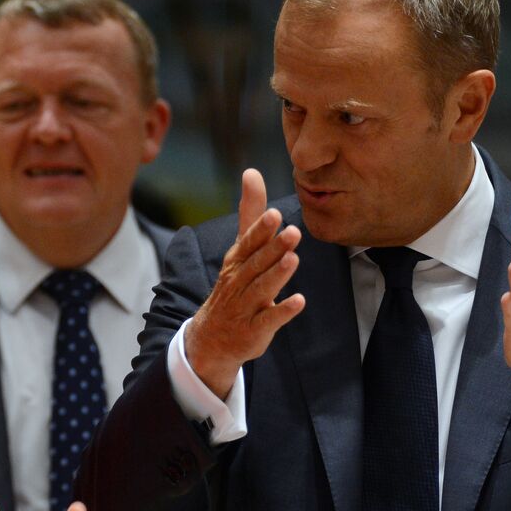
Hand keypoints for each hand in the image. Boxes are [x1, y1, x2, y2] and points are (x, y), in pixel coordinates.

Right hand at [186, 168, 304, 398]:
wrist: (211, 338)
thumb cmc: (233, 286)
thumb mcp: (239, 249)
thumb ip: (249, 213)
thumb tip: (252, 172)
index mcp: (237, 260)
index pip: (248, 243)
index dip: (260, 230)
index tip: (274, 214)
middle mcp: (239, 281)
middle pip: (257, 263)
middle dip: (273, 249)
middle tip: (292, 233)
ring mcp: (245, 306)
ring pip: (262, 289)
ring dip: (277, 275)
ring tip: (293, 260)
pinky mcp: (254, 329)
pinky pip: (269, 319)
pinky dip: (282, 311)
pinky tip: (298, 301)